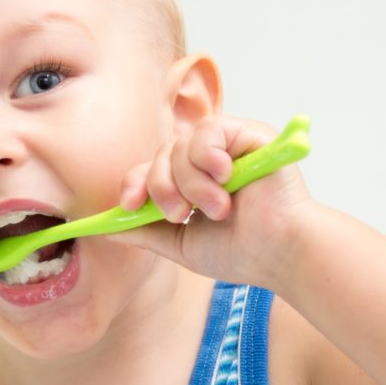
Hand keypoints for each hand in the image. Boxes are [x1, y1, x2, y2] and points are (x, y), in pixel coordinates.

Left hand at [110, 115, 314, 287]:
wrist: (280, 254)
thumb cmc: (240, 251)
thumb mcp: (180, 244)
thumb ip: (145, 232)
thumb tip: (105, 228)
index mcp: (191, 183)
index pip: (149, 170)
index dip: (134, 184)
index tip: (130, 205)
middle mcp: (206, 161)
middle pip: (160, 156)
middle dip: (162, 188)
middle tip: (183, 214)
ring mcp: (227, 145)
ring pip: (179, 146)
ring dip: (191, 182)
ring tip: (218, 208)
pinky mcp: (248, 134)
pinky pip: (208, 130)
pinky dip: (208, 156)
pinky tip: (224, 176)